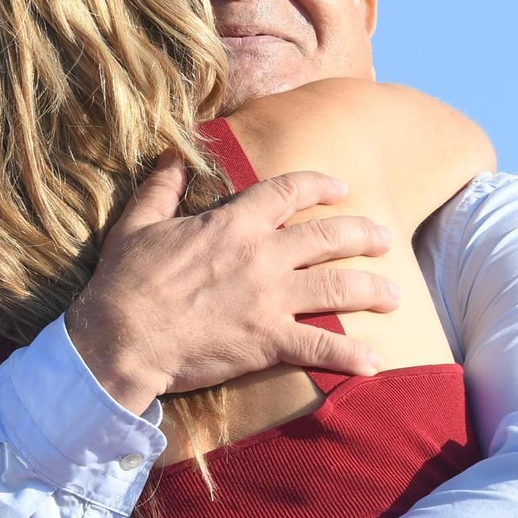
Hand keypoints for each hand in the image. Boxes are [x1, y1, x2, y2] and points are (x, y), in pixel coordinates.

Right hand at [65, 154, 397, 410]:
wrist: (121, 338)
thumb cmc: (125, 282)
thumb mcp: (137, 225)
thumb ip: (160, 188)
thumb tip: (171, 155)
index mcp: (232, 223)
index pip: (288, 191)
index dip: (320, 185)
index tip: (340, 187)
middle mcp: (261, 255)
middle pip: (329, 236)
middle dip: (364, 234)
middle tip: (385, 238)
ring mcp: (270, 298)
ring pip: (339, 286)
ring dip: (374, 289)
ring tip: (396, 294)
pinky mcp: (269, 340)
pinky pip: (322, 346)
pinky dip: (352, 354)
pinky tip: (375, 362)